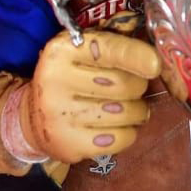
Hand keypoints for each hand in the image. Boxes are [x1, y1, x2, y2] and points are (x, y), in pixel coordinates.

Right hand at [13, 29, 161, 164]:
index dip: (137, 57)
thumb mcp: (84, 52)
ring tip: (128, 107)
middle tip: (134, 88)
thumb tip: (157, 56)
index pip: (109, 50)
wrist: (33, 117)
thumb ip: (117, 47)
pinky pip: (119, 139)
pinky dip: (128, 133)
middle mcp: (56, 79)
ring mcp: (60, 114)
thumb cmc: (72, 77)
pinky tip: (118, 126)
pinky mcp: (68, 143)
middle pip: (123, 84)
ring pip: (125, 112)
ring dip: (137, 111)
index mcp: (64, 49)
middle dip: (138, 86)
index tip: (155, 65)